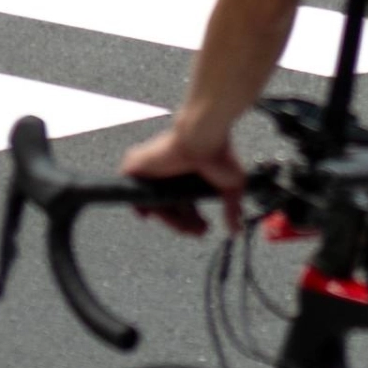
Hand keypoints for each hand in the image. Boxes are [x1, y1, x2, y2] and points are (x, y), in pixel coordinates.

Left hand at [120, 122, 245, 236]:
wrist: (201, 136)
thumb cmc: (217, 152)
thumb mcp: (231, 185)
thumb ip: (232, 209)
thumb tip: (235, 230)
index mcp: (188, 174)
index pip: (185, 203)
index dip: (193, 219)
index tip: (204, 228)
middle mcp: (171, 173)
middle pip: (170, 207)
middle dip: (183, 224)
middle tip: (197, 231)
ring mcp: (155, 170)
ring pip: (154, 202)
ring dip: (167, 219)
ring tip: (185, 226)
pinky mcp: (139, 165)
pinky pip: (131, 191)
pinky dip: (138, 204)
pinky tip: (149, 214)